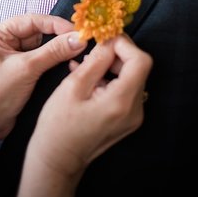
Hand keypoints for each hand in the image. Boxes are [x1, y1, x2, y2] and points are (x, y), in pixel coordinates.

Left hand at [0, 14, 83, 144]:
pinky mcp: (16, 71)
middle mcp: (0, 41)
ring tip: (79, 53)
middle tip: (84, 42)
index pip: (30, 21)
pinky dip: (52, 61)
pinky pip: (38, 60)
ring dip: (57, 51)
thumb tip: (80, 38)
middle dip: (58, 38)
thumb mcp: (25, 70)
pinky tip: (67, 63)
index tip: (80, 31)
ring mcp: (9, 56)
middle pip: (37, 33)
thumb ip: (53, 52)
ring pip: (40, 47)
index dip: (56, 24)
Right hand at [15, 34, 151, 196]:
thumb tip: (107, 42)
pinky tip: (86, 77)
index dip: (124, 44)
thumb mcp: (72, 87)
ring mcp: (132, 117)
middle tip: (92, 46)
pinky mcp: (125, 120)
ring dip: (111, 66)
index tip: (103, 37)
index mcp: (122, 101)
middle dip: (117, 53)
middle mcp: (135, 110)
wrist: (57, 159)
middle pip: (138, 69)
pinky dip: (109, 79)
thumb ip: (94, 62)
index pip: (140, 61)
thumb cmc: (58, 125)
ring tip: (84, 63)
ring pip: (130, 79)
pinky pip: (123, 92)